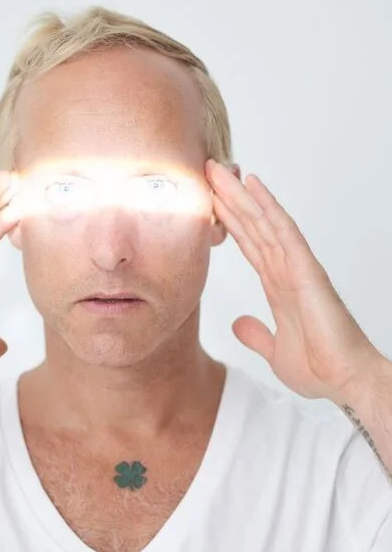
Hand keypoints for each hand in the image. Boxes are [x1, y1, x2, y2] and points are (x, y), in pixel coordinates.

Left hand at [205, 158, 379, 400]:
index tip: (208, 201)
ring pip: (264, 222)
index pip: (249, 246)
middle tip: (207, 170)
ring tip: (220, 169)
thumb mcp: (274, 351)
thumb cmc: (320, 368)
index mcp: (278, 287)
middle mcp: (286, 271)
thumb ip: (256, 334)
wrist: (344, 382)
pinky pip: (285, 232)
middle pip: (252, 227)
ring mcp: (297, 268)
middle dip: (229, 199)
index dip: (228, 222)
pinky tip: (254, 186)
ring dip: (241, 195)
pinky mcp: (307, 271)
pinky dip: (269, 207)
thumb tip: (237, 324)